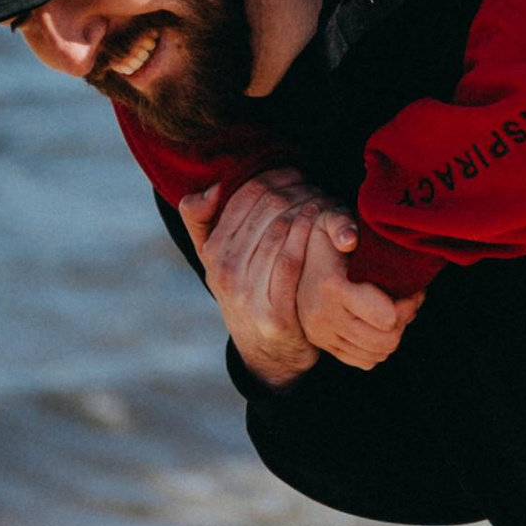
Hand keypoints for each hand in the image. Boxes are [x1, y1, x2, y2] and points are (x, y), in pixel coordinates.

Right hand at [179, 166, 327, 388]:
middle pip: (262, 210)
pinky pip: (289, 263)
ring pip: (276, 232)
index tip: (293, 173)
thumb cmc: (251, 293)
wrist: (268, 352)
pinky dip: (306, 237)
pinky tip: (321, 224)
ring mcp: (245, 295)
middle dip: (291, 190)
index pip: (240, 197)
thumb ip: (204, 223)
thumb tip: (207, 190)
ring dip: (303, 209)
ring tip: (321, 199)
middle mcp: (223, 272)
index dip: (271, 178)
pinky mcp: (272, 314)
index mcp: (212, 252)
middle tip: (312, 183)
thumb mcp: (222, 260)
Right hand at [293, 212, 422, 369]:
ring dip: (394, 335)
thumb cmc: (325, 237)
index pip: (386, 317)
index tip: (410, 288)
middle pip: (385, 340)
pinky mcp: (325, 346)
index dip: (407, 303)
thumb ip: (342, 224)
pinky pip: (364, 362)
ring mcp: (322, 335)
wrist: (295, 257)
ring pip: (377, 354)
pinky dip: (378, 348)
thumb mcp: (331, 220)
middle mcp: (323, 317)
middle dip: (404, 320)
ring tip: (395, 311)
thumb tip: (349, 240)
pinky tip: (379, 325)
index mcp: (330, 288)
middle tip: (408, 300)